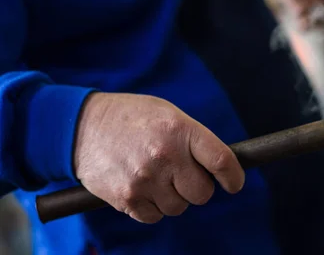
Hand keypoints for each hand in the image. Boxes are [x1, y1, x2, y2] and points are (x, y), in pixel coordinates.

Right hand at [73, 93, 243, 223]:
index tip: (234, 183)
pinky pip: (154, 217)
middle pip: (202, 193)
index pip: (221, 160)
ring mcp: (144, 179)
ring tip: (157, 175)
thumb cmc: (133, 118)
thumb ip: (195, 139)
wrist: (82, 126)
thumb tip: (221, 168)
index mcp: (180, 130)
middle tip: (184, 175)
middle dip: (198, 187)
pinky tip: (142, 186)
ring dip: (173, 197)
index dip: (234, 177)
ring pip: (179, 207)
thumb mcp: (169, 114)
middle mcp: (165, 155)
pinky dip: (153, 207)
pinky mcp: (126, 199)